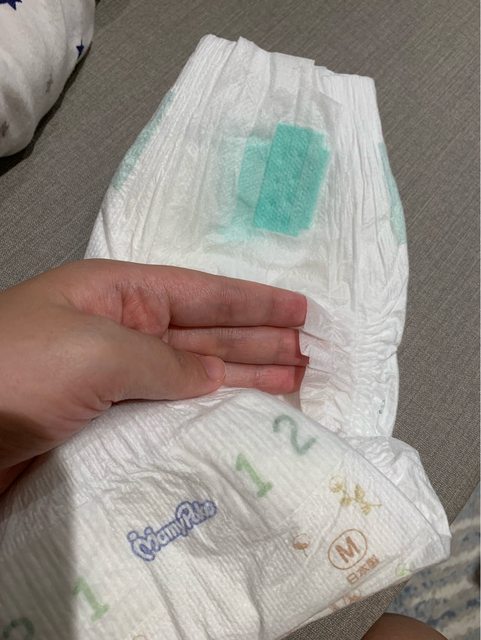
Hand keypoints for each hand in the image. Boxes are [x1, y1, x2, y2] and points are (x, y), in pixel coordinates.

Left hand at [0, 259, 306, 491]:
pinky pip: (172, 407)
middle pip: (207, 333)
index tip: (302, 310)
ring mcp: (116, 376)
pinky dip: (208, 411)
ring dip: (246, 377)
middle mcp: (124, 329)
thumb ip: (165, 362)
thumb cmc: (20, 367)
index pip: (203, 294)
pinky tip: (240, 412)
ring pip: (195, 372)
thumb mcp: (101, 349)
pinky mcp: (108, 418)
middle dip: (260, 341)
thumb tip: (211, 378)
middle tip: (312, 355)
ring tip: (295, 383)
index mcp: (120, 293)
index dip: (255, 302)